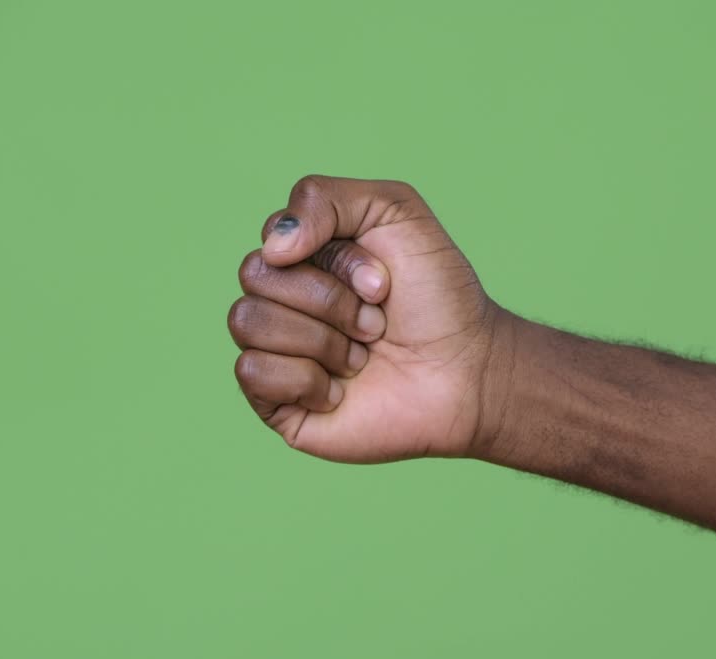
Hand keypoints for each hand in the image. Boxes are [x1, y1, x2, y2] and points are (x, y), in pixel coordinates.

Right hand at [228, 175, 507, 462]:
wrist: (468, 373)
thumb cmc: (437, 295)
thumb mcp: (393, 211)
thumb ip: (323, 198)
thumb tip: (271, 248)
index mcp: (302, 256)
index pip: (274, 238)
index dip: (334, 259)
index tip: (383, 282)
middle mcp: (281, 301)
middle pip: (255, 276)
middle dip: (330, 300)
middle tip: (376, 322)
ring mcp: (275, 352)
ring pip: (247, 322)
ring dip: (322, 340)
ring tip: (362, 355)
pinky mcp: (276, 404)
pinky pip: (251, 372)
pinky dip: (305, 380)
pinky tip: (340, 392)